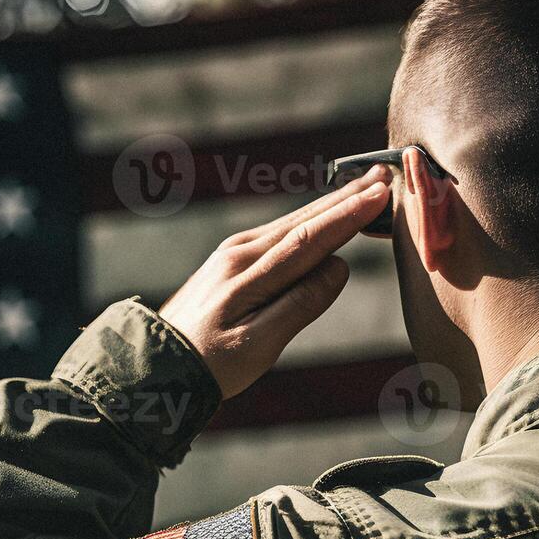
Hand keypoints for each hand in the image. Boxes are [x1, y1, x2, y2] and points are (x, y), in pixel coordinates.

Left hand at [158, 166, 390, 398]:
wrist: (157, 365)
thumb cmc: (211, 364)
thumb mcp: (259, 345)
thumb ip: (300, 305)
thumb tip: (339, 268)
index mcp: (250, 272)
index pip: (312, 237)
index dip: (349, 215)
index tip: (381, 193)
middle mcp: (241, 253)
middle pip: (304, 220)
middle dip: (345, 198)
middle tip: (381, 173)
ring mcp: (233, 254)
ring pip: (292, 223)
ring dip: (329, 205)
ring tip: (362, 187)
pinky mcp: (230, 261)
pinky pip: (279, 234)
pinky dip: (308, 222)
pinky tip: (322, 217)